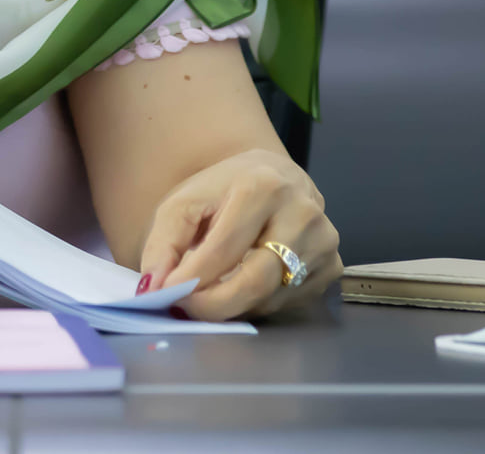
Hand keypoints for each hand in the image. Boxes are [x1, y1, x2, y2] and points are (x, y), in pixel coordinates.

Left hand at [140, 148, 341, 319]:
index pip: (224, 248)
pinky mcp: (331, 266)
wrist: (273, 176)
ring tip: (207, 295)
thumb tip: (153, 286)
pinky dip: (256, 303)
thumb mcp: (185, 202)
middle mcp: (303, 214)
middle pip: (255, 280)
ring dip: (233, 304)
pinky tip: (241, 286)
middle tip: (183, 310)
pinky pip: (288, 302)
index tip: (165, 295)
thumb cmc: (224, 190)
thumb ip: (164, 242)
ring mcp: (323, 242)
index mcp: (263, 186)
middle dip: (213, 304)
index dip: (192, 278)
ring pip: (271, 297)